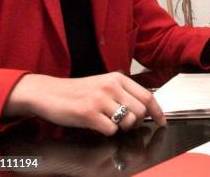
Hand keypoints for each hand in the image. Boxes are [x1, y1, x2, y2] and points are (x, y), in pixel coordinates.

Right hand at [3, 72, 166, 135]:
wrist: (47, 92)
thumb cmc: (77, 91)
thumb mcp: (103, 85)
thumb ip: (123, 93)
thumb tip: (145, 108)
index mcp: (118, 78)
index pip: (147, 96)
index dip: (157, 111)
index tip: (161, 122)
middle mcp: (111, 87)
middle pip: (141, 111)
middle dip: (138, 122)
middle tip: (127, 124)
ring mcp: (100, 100)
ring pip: (128, 121)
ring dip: (123, 128)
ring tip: (110, 123)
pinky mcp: (88, 113)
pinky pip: (111, 130)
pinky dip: (108, 132)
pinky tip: (98, 125)